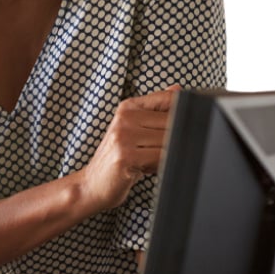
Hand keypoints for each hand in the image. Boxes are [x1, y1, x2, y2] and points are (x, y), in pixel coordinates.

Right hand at [79, 85, 180, 210]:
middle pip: (173, 122)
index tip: (175, 130)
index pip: (169, 100)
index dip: (182, 116)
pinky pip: (161, 157)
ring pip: (169, 140)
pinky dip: (161, 165)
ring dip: (167, 155)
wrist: (92, 184)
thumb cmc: (117, 158)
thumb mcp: (133, 129)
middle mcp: (125, 118)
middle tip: (157, 152)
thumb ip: (156, 109)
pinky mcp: (126, 156)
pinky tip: (146, 169)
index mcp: (128, 107)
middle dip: (174, 140)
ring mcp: (124, 136)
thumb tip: (178, 90)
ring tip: (149, 161)